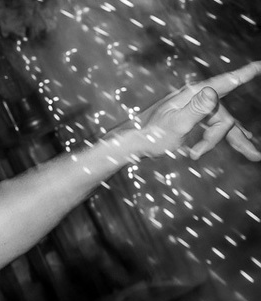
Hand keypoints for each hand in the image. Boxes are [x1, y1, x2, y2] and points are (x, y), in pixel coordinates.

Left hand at [126, 61, 259, 160]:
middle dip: (218, 138)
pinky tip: (244, 140)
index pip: (225, 83)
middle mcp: (196, 99)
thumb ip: (196, 109)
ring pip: (221, 125)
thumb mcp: (176, 124)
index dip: (243, 75)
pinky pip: (214, 128)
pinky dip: (223, 137)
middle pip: (223, 116)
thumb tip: (212, 92)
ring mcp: (195, 110)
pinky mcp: (192, 121)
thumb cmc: (151, 136)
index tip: (259, 65)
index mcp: (193, 95)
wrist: (132, 145)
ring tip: (254, 155)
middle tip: (223, 155)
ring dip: (218, 142)